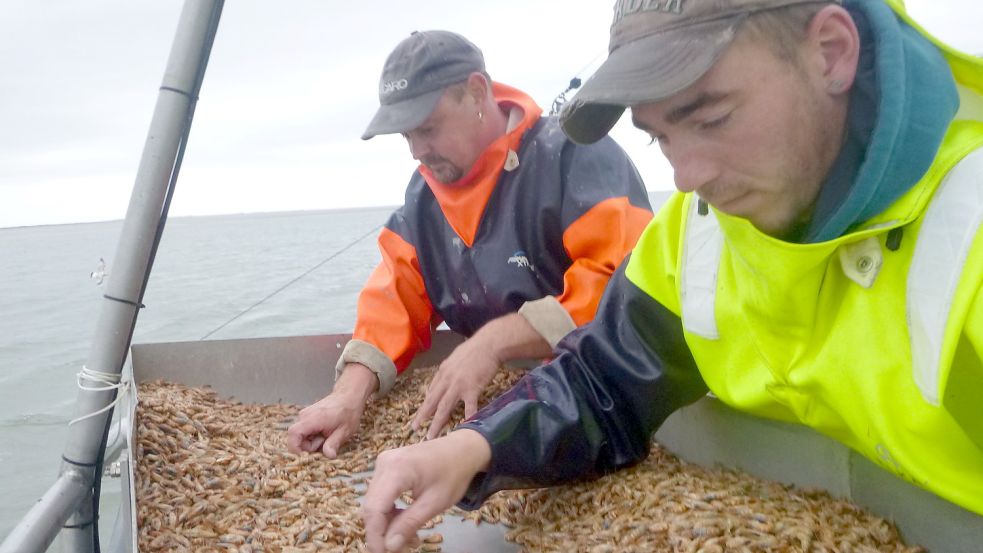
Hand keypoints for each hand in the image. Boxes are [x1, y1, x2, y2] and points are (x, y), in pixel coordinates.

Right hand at [286, 363, 375, 457]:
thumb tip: (329, 456)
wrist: (349, 396)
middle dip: (309, 446)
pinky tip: (324, 433)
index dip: (296, 448)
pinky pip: (304, 431)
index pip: (294, 434)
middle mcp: (304, 416)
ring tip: (327, 436)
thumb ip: (334, 443)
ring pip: (301, 436)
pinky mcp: (306, 416)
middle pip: (297, 438)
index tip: (308, 456)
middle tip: (325, 443)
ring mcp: (304, 415)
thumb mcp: (345, 431)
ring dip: (312, 442)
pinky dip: (313, 436)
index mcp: (313, 419)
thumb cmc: (348, 412)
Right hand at [362, 430, 490, 552]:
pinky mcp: (387, 465)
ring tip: (409, 538)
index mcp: (396, 469)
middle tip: (402, 549)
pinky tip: (404, 521)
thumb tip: (389, 546)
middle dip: (382, 532)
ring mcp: (384, 462)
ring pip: (375, 502)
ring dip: (387, 523)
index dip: (375, 536)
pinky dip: (390, 511)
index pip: (374, 509)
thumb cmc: (454, 473)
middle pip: (372, 506)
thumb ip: (409, 524)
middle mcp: (384, 463)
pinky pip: (380, 494)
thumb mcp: (435, 503)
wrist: (462, 449)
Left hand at [412, 335, 500, 439]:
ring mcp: (458, 385)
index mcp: (443, 372)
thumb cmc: (475, 349)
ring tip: (431, 436)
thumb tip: (444, 377)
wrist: (488, 344)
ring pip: (444, 408)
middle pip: (432, 402)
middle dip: (422, 416)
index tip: (421, 415)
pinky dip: (466, 419)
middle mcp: (446, 380)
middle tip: (415, 428)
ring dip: (437, 423)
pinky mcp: (472, 388)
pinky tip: (464, 429)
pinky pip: (469, 407)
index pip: (431, 391)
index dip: (425, 404)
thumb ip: (449, 369)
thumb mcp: (455, 357)